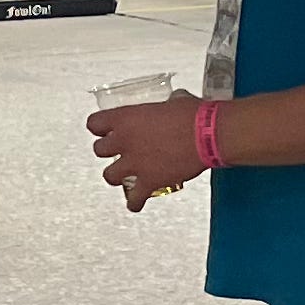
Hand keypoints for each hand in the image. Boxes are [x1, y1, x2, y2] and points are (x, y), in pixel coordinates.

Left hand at [89, 94, 204, 211]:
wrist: (209, 135)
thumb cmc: (194, 115)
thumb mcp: (174, 101)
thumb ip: (165, 105)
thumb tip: (173, 103)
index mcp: (126, 117)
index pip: (95, 123)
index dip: (99, 127)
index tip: (103, 129)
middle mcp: (124, 141)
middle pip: (99, 150)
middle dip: (107, 151)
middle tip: (118, 151)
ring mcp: (135, 163)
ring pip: (109, 175)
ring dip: (116, 175)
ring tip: (123, 175)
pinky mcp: (149, 182)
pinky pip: (134, 199)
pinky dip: (134, 202)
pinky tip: (136, 203)